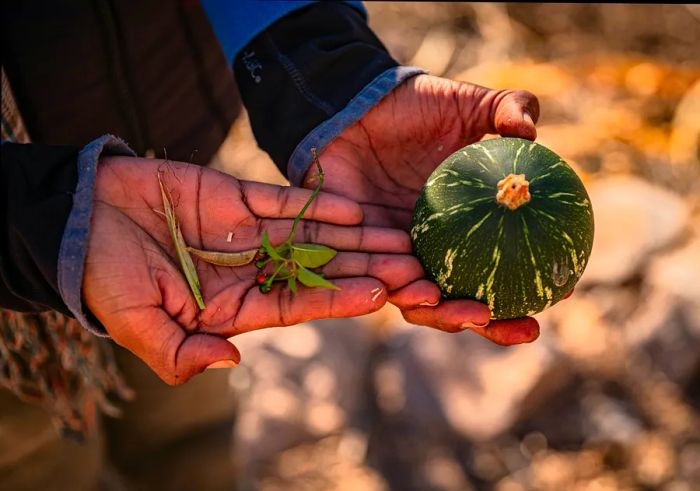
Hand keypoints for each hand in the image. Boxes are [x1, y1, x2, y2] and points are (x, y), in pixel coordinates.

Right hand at [84, 156, 422, 383]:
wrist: (80, 220)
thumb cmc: (103, 278)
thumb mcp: (137, 325)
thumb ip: (179, 352)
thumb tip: (230, 362)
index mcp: (232, 306)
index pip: (297, 305)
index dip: (339, 299)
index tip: (381, 294)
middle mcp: (249, 271)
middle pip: (318, 270)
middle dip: (363, 267)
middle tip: (410, 265)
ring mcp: (247, 234)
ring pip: (311, 235)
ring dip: (354, 235)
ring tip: (397, 233)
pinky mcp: (236, 198)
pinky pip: (282, 201)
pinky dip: (315, 203)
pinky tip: (353, 205)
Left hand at [306, 74, 543, 344]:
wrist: (355, 105)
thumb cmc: (415, 107)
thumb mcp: (467, 102)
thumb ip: (506, 109)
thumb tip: (532, 133)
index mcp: (461, 228)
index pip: (496, 270)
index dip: (529, 286)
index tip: (563, 290)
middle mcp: (428, 250)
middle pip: (460, 301)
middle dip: (493, 324)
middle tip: (526, 329)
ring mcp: (391, 255)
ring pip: (418, 299)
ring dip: (446, 312)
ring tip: (474, 314)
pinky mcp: (352, 251)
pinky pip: (374, 276)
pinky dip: (396, 286)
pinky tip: (419, 287)